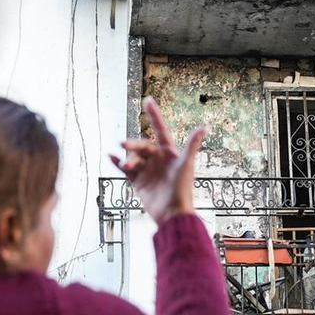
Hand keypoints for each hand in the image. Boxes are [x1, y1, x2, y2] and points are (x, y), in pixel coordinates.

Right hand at [109, 98, 205, 225]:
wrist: (172, 213)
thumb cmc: (182, 188)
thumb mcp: (186, 164)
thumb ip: (192, 144)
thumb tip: (204, 127)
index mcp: (170, 153)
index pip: (160, 130)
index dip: (154, 115)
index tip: (148, 100)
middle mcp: (158, 159)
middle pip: (143, 146)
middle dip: (133, 144)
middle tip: (123, 143)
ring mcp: (148, 170)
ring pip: (134, 158)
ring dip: (127, 158)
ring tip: (125, 165)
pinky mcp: (139, 182)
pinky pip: (126, 169)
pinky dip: (117, 163)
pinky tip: (109, 157)